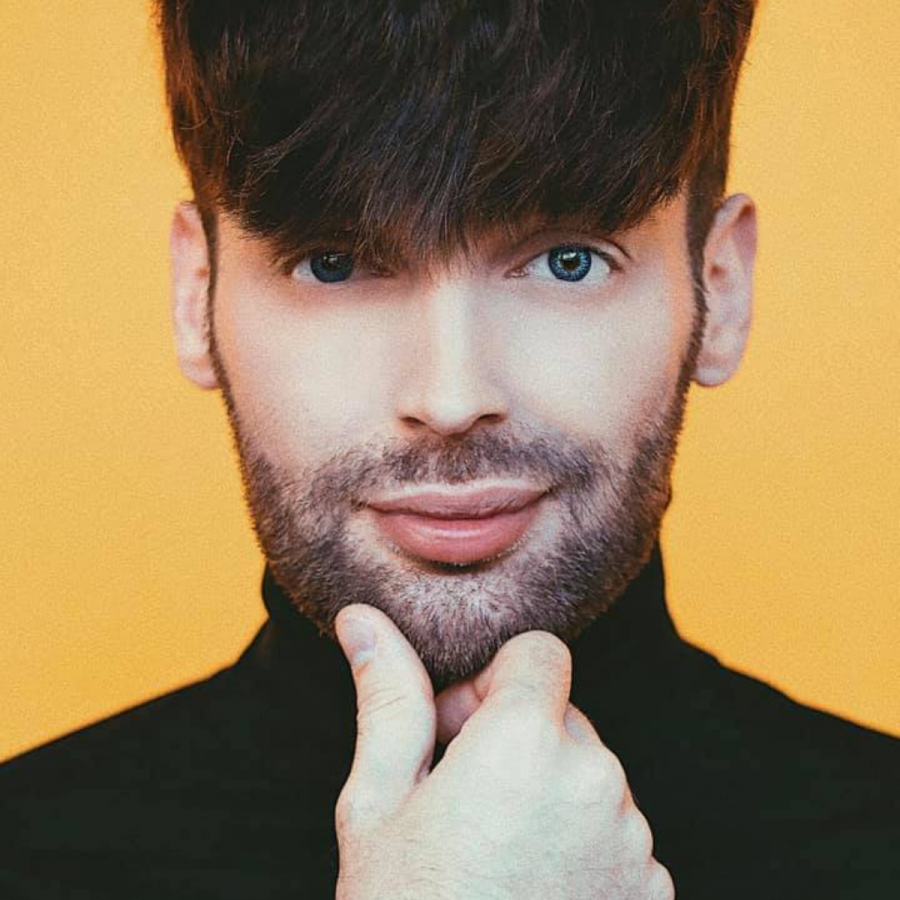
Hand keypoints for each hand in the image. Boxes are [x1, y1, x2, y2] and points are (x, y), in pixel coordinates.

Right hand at [333, 603, 673, 899]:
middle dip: (515, 737)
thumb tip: (363, 619)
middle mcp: (597, 780)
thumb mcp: (378, 806)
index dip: (492, 682)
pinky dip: (581, 844)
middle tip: (462, 801)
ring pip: (589, 774)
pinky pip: (617, 832)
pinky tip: (531, 892)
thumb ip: (386, 698)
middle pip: (562, 713)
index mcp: (526, 742)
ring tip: (494, 857)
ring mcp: (634, 841)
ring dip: (548, 791)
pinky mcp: (654, 893)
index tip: (455, 731)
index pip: (538, 652)